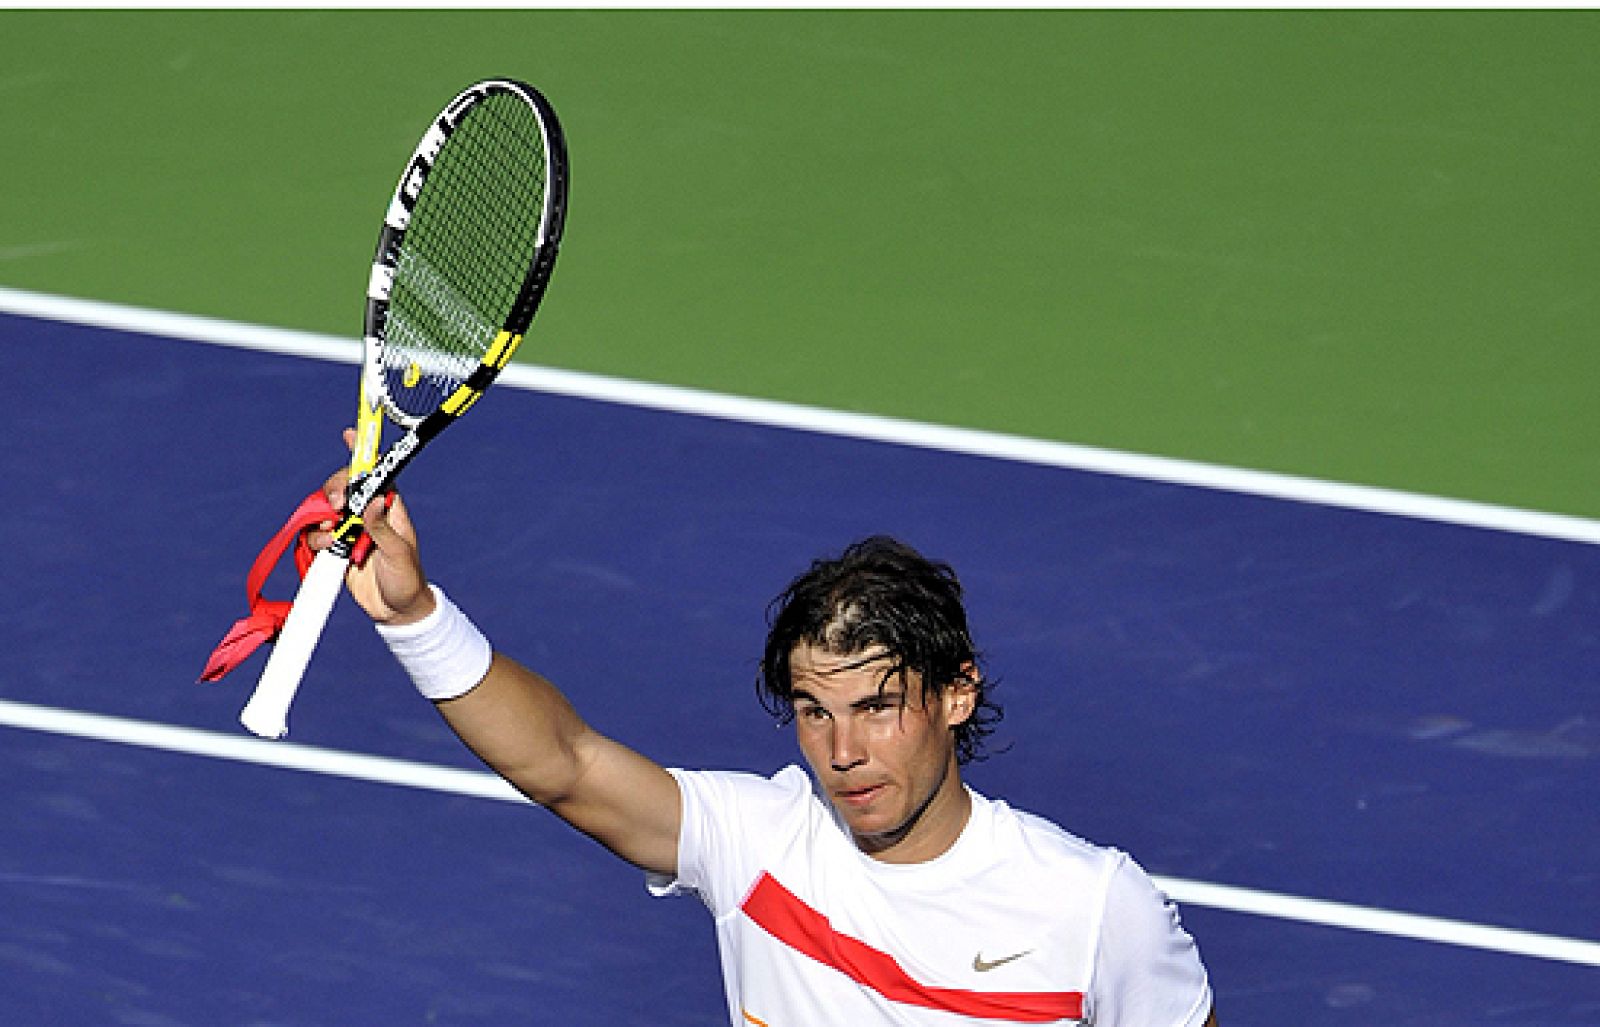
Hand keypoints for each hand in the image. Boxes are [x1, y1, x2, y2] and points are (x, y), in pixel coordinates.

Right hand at [306, 429, 436, 625]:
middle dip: (334, 489)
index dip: (363, 454)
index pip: (376, 474)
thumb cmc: (406, 579)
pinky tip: (325, 548)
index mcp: (389, 508)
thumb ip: (382, 528)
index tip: (350, 434)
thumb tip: (372, 500)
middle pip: (343, 486)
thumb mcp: (398, 553)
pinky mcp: (335, 548)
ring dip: (323, 518)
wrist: (395, 611)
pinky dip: (315, 538)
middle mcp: (367, 514)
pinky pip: (316, 535)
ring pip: (326, 509)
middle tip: (335, 505)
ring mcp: (349, 530)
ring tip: (332, 535)